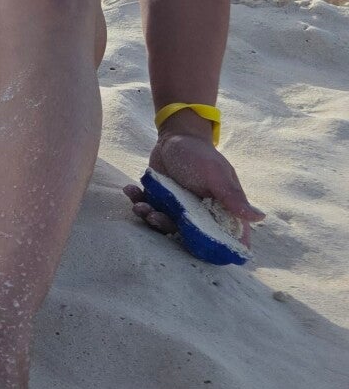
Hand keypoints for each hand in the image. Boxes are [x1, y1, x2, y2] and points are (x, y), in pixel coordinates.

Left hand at [124, 127, 265, 246]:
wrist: (174, 138)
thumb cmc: (200, 155)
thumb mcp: (216, 174)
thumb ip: (232, 197)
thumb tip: (259, 217)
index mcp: (221, 211)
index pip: (226, 238)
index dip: (216, 250)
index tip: (197, 249)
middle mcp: (201, 216)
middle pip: (187, 237)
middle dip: (167, 229)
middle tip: (154, 215)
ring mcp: (179, 210)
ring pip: (164, 225)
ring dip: (150, 218)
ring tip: (140, 205)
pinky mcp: (160, 202)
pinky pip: (148, 209)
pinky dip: (137, 203)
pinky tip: (130, 190)